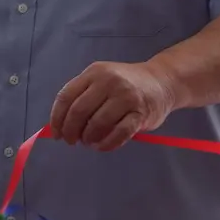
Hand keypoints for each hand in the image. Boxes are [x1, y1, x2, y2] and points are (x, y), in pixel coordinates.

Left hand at [49, 60, 176, 150]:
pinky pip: (118, 134)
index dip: (57, 118)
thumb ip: (83, 96)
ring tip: (89, 142)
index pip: (66, 96)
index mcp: (95, 72)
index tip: (57, 134)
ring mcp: (126, 97)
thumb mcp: (102, 79)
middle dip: (71, 131)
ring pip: (97, 124)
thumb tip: (61, 125)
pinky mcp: (140, 113)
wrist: (162, 81)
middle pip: (79, 111)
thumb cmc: (126, 84)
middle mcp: (109, 81)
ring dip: (89, 138)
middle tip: (72, 141)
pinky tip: (101, 146)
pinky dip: (106, 144)